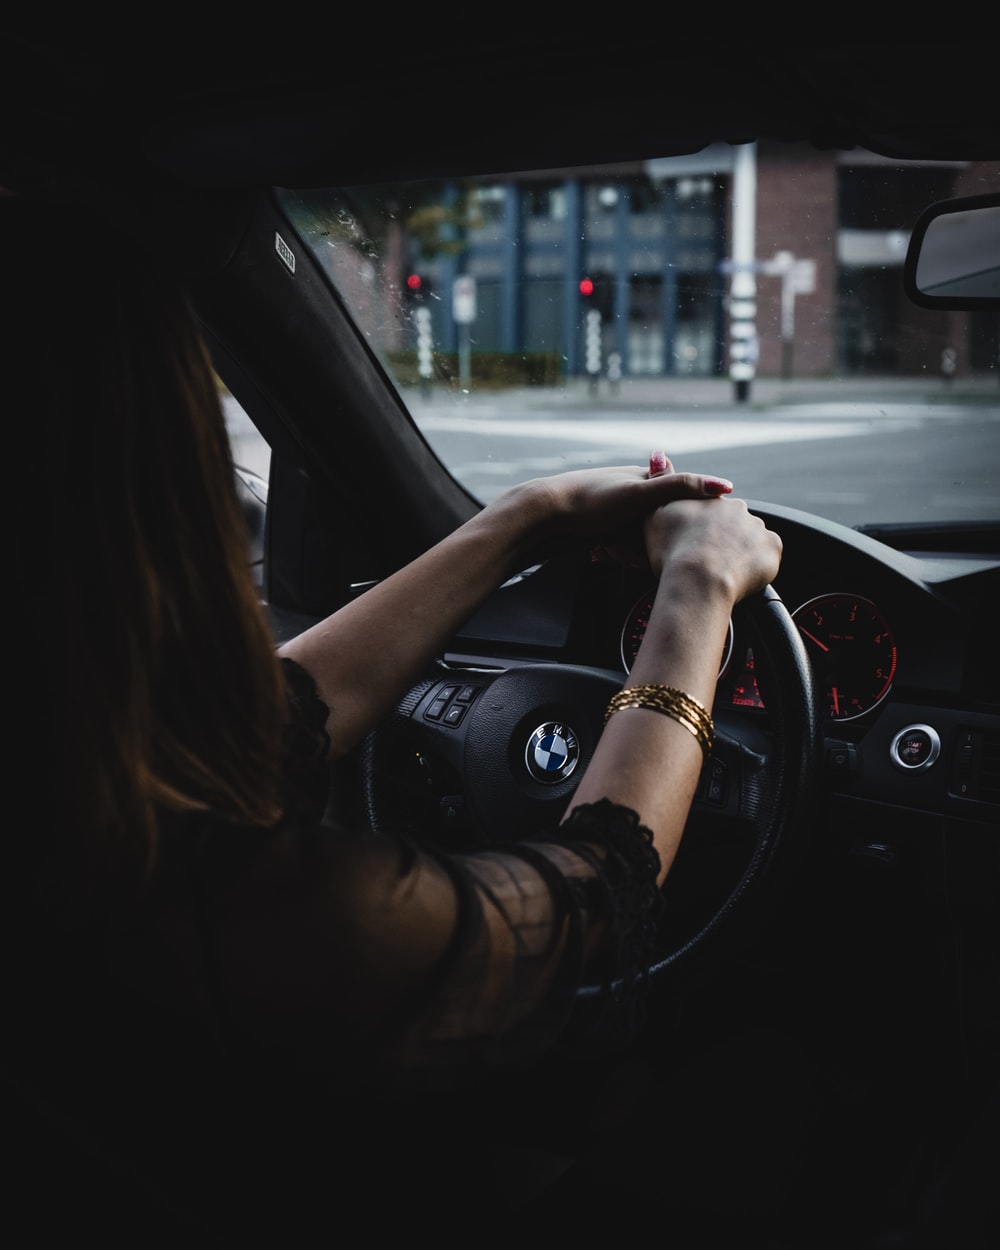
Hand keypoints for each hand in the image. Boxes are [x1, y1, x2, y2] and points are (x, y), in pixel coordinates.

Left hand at [510, 453, 732, 544]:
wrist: (544, 514)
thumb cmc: (591, 501)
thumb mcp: (643, 493)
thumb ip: (682, 487)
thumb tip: (725, 486)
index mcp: (644, 479)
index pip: (683, 495)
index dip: (696, 515)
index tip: (708, 536)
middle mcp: (630, 492)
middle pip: (661, 519)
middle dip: (662, 539)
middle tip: (663, 557)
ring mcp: (613, 511)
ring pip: (638, 536)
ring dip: (635, 551)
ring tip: (626, 559)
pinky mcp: (598, 528)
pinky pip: (617, 546)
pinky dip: (616, 555)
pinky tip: (607, 558)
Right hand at [644, 493, 781, 604]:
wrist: (697, 581)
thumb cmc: (672, 552)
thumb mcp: (654, 515)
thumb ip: (660, 484)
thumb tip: (659, 454)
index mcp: (713, 501)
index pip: (712, 512)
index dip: (703, 530)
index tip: (694, 546)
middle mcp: (739, 509)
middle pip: (734, 525)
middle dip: (725, 540)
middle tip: (708, 563)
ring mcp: (758, 528)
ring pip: (752, 540)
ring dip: (742, 553)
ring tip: (723, 574)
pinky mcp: (773, 548)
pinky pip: (768, 557)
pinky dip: (758, 566)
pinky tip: (740, 577)